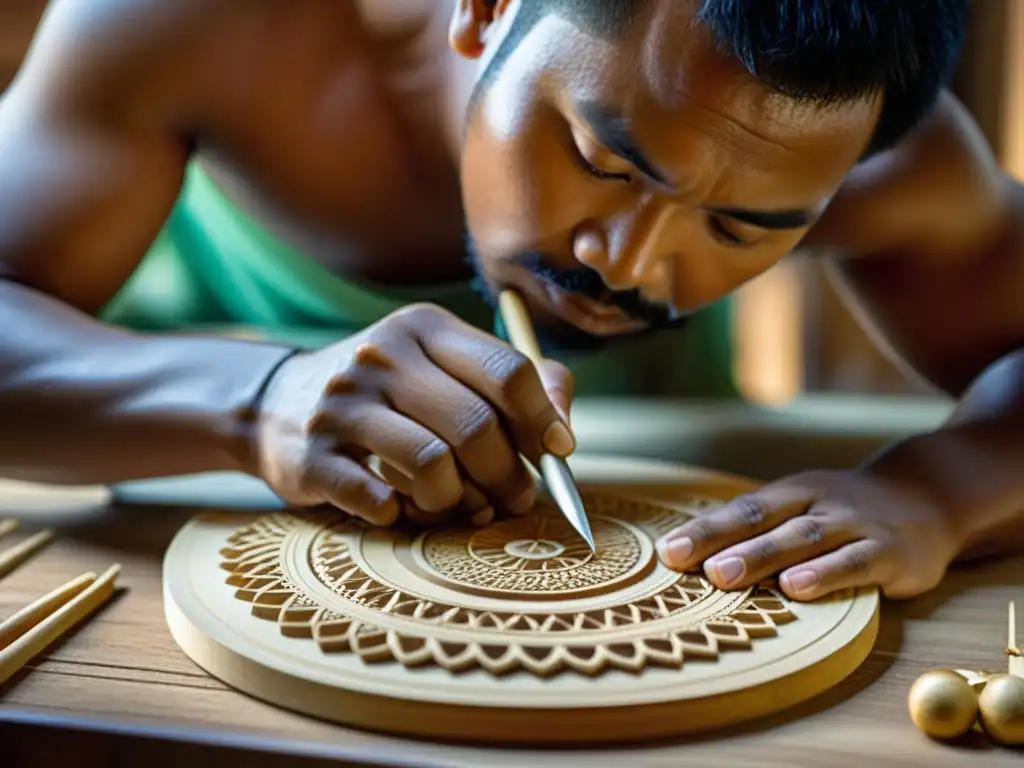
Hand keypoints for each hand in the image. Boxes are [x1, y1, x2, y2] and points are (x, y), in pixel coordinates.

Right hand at [252, 303, 574, 525]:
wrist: (278, 404)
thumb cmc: (390, 391)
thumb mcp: (444, 365)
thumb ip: (515, 384)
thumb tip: (564, 434)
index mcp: (424, 327)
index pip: (506, 370)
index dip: (543, 418)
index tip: (557, 451)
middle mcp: (381, 355)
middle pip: (477, 426)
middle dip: (509, 476)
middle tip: (514, 498)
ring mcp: (342, 405)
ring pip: (432, 467)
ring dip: (459, 502)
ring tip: (461, 506)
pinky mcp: (312, 456)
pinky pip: (379, 500)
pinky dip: (405, 515)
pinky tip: (403, 506)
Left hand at [655, 468, 959, 600]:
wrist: (927, 494)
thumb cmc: (845, 513)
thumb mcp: (803, 512)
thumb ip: (762, 534)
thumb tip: (696, 563)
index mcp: (790, 494)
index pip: (739, 511)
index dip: (703, 530)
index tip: (666, 551)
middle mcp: (817, 503)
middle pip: (761, 519)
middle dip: (719, 540)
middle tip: (682, 560)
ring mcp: (854, 524)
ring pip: (803, 537)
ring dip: (761, 555)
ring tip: (723, 575)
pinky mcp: (890, 551)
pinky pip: (854, 561)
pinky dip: (825, 573)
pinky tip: (797, 588)